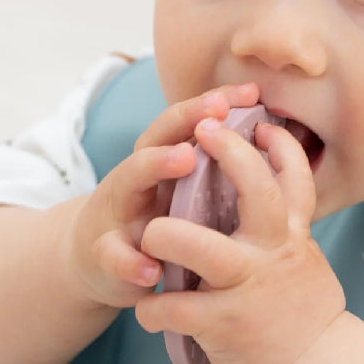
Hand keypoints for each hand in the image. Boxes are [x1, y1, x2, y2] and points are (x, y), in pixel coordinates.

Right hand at [65, 84, 259, 308]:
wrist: (97, 262)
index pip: (187, 121)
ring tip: (186, 157)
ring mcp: (119, 212)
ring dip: (156, 164)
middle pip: (157, 136)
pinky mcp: (105, 255)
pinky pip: (114, 256)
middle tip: (217, 112)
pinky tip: (151, 270)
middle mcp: (138, 176)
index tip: (251, 93)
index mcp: (162, 159)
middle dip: (187, 118)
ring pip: (130, 179)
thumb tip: (265, 130)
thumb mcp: (180, 188)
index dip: (216, 103)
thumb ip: (211, 161)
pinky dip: (131, 262)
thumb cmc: (154, 217)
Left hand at [134, 116, 345, 363]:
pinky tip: (146, 308)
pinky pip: (176, 309)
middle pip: (257, 191)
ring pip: (205, 250)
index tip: (260, 123)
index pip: (295, 177)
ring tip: (151, 232)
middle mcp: (274, 252)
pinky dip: (153, 307)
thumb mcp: (303, 255)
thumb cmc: (300, 304)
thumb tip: (276, 180)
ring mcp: (249, 287)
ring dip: (170, 236)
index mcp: (292, 233)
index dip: (280, 146)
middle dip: (231, 155)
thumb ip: (285, 222)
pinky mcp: (225, 324)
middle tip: (203, 130)